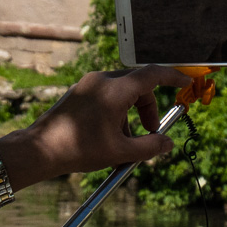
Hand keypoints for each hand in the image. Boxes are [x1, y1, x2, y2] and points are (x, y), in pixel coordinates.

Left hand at [5, 66, 195, 180]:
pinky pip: (106, 97)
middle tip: (151, 132)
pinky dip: (115, 114)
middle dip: (148, 109)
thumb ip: (150, 147)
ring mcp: (88, 85)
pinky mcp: (79, 93)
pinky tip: (108, 140)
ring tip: (123, 146)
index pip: (153, 74)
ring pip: (122, 94)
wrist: (40, 150)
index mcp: (116, 89)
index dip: (174, 76)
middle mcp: (102, 80)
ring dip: (130, 116)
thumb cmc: (79, 149)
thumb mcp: (121, 151)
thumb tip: (168, 143)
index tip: (187, 82)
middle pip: (138, 86)